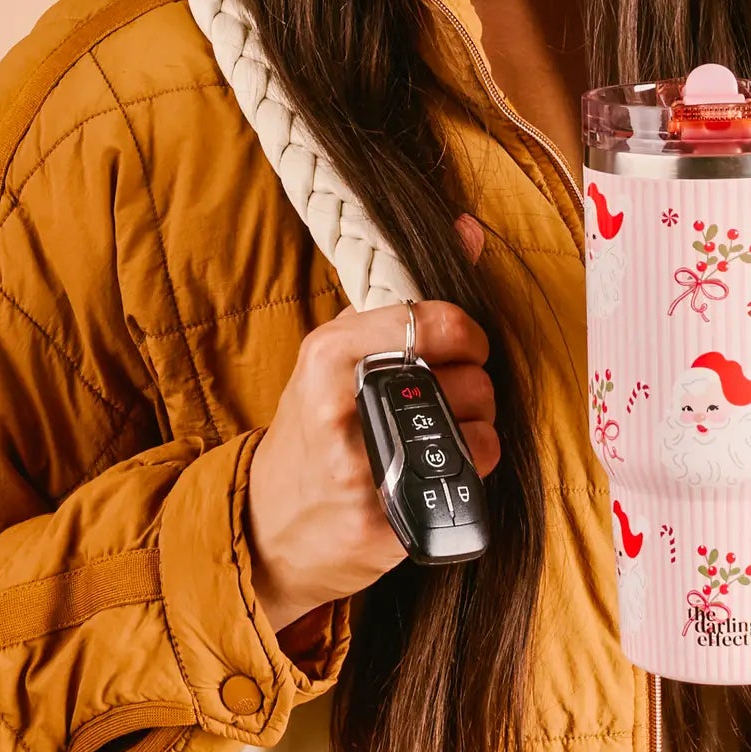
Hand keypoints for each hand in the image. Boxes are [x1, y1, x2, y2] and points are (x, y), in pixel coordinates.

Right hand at [247, 295, 498, 633]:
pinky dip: (468, 470)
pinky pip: (470, 478)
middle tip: (441, 397)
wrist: (269, 520)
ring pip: (481, 429)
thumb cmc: (314, 423)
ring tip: (437, 432)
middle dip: (471, 386)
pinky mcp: (387, 521)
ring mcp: (364, 470)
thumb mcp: (337, 349)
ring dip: (474, 429)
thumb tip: (471, 230)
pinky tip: (435, 467)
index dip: (467, 334)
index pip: (438, 324)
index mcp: (329, 355)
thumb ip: (401, 295)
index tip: (462, 346)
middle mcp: (344, 408)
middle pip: (471, 379)